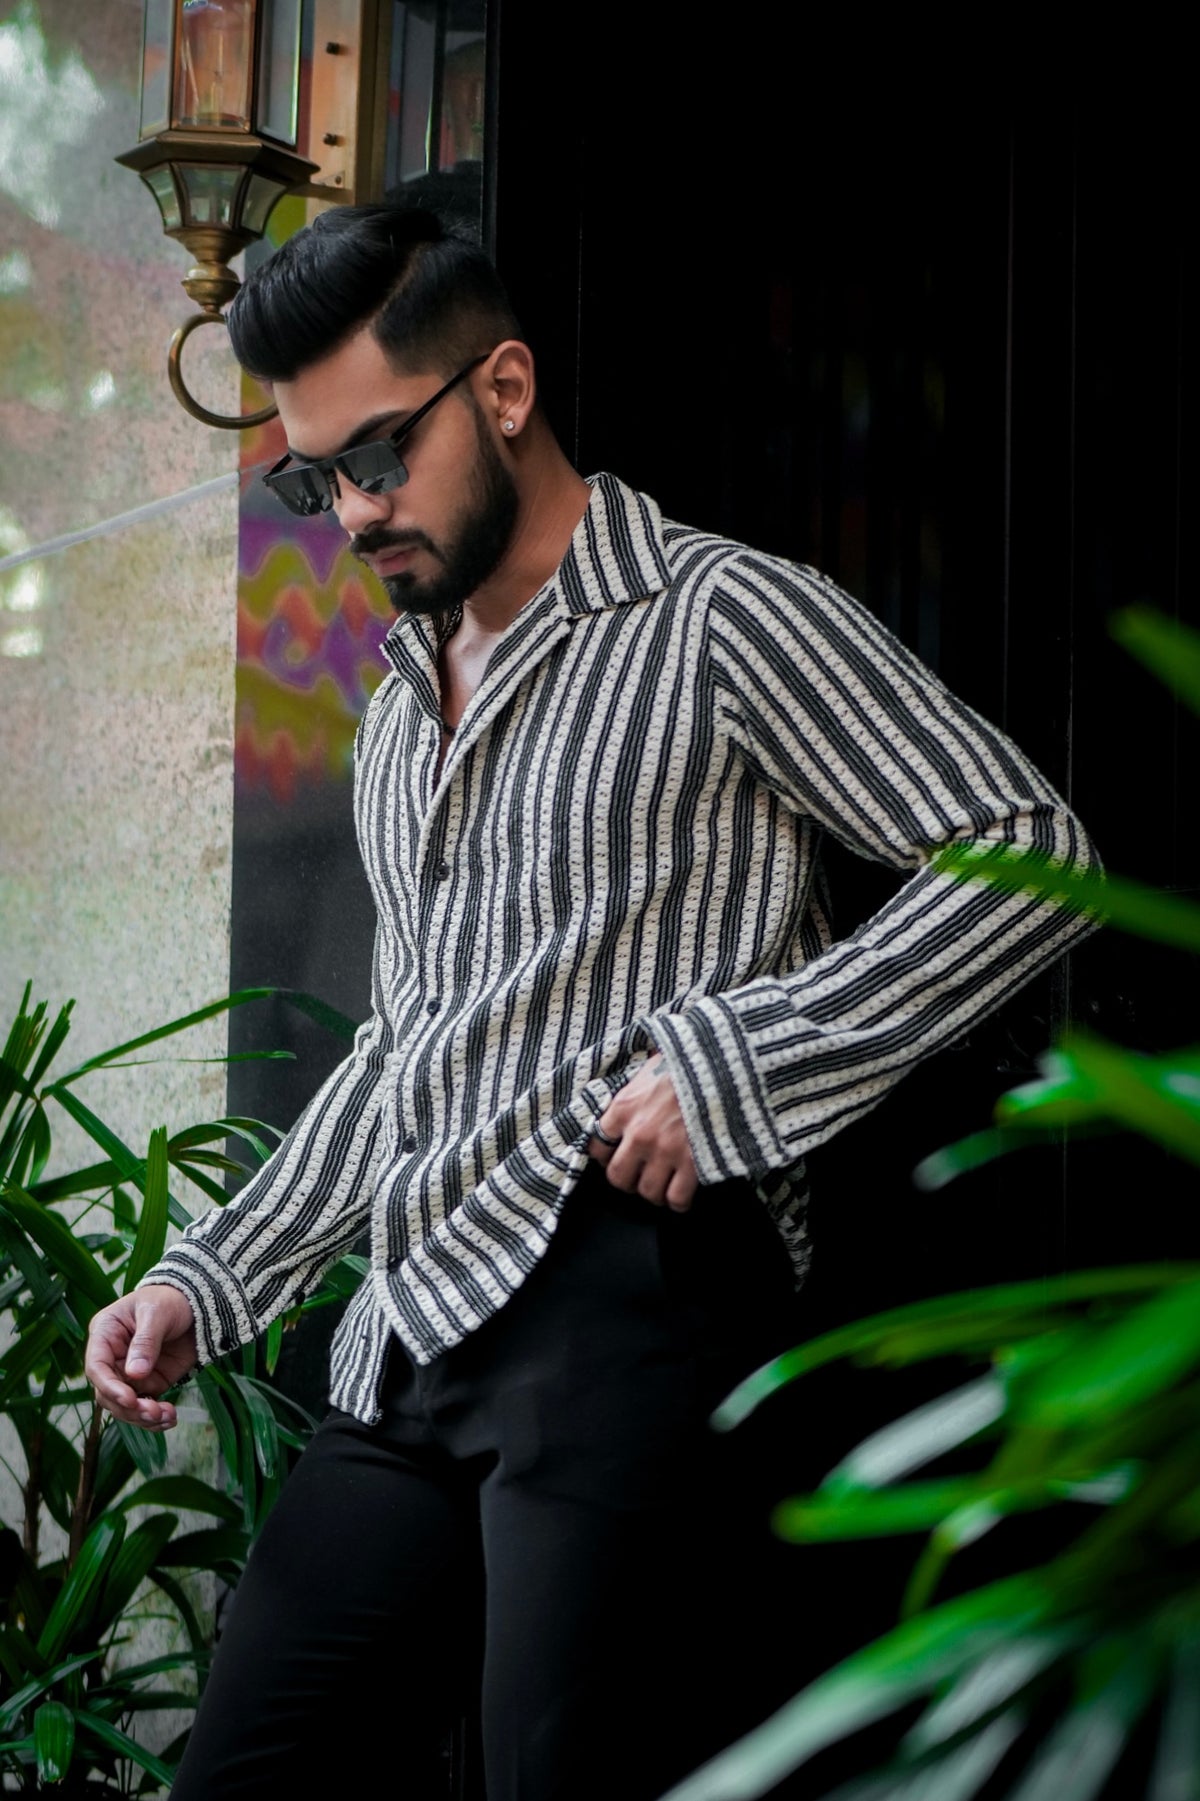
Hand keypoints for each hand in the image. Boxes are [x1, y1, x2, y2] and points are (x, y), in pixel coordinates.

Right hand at [84, 1285, 197, 1430]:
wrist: (198, 1305)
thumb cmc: (170, 1299)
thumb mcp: (157, 1313)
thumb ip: (146, 1341)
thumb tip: (134, 1374)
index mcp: (105, 1334)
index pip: (96, 1367)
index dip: (109, 1387)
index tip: (130, 1399)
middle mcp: (113, 1358)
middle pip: (108, 1394)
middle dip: (129, 1407)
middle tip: (154, 1412)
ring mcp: (130, 1373)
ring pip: (124, 1407)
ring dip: (143, 1417)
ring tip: (167, 1416)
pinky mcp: (150, 1383)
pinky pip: (145, 1407)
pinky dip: (155, 1418)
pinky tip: (170, 1419)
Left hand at [587, 1052, 698, 1211]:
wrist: (721, 1066)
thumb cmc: (686, 1062)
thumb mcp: (649, 1067)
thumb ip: (635, 1089)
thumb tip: (633, 1094)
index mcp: (624, 1108)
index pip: (596, 1145)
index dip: (604, 1154)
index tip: (613, 1154)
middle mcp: (639, 1134)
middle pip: (617, 1176)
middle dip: (627, 1179)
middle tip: (637, 1175)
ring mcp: (665, 1151)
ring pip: (647, 1192)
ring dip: (654, 1191)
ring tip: (661, 1184)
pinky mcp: (692, 1163)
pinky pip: (677, 1198)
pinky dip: (678, 1201)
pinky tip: (682, 1192)